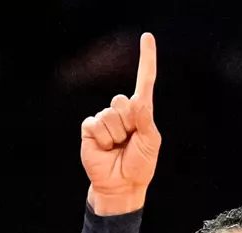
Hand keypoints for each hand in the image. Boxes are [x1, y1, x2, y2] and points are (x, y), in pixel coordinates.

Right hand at [80, 32, 160, 212]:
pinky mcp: (90, 128)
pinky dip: (103, 140)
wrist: (122, 186)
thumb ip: (146, 120)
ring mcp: (104, 119)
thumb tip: (137, 100)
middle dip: (128, 124)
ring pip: (110, 115)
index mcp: (140, 112)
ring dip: (116, 135)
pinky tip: (105, 149)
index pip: (144, 82)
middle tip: (128, 142)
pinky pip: (96, 124)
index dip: (146, 60)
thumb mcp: (151, 143)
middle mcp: (122, 112)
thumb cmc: (139, 165)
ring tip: (117, 148)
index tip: (147, 38)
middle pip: (123, 101)